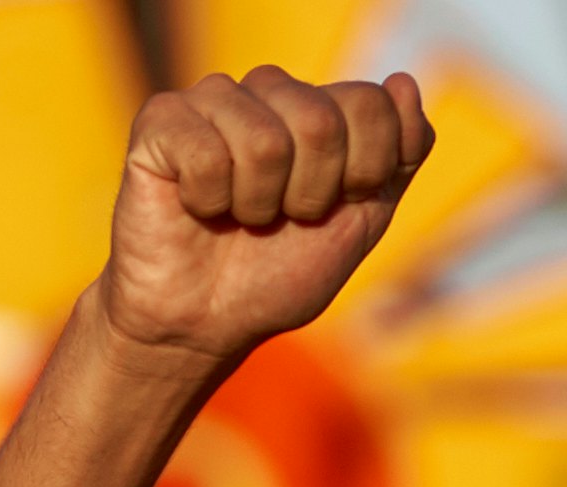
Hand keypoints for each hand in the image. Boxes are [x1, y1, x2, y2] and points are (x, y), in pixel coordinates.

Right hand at [96, 68, 433, 366]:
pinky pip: (207, 153)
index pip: (371, 104)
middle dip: (311, 195)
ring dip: (257, 204)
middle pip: (321, 120)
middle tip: (281, 218)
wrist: (205, 322)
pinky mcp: (162, 119)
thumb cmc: (278, 275)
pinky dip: (209, 201)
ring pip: (265, 140)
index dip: (363, 172)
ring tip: (238, 216)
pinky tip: (196, 207)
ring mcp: (212, 100)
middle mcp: (267, 93)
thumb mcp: (362, 221)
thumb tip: (404, 83)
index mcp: (320, 108)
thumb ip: (399, 155)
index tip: (333, 208)